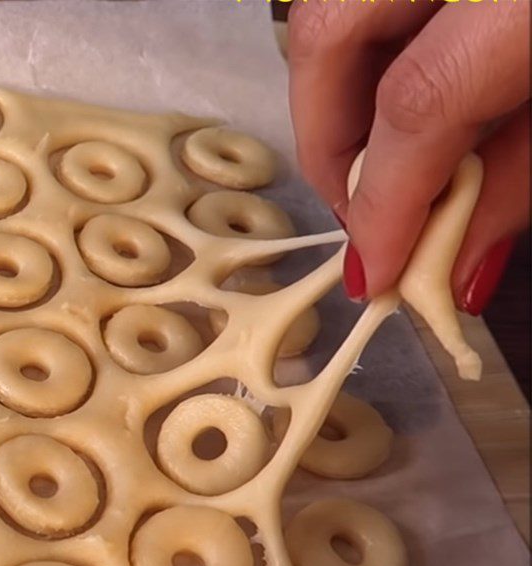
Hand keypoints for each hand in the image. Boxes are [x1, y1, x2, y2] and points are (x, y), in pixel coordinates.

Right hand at [288, 1, 529, 310]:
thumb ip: (519, 180)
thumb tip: (450, 269)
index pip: (416, 103)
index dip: (382, 202)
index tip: (373, 270)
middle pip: (329, 33)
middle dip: (323, 139)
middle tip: (352, 207)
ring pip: (332, 7)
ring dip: (336, 96)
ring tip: (371, 159)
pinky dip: (365, 52)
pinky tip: (390, 94)